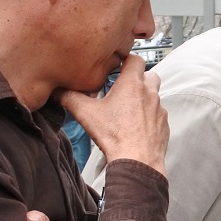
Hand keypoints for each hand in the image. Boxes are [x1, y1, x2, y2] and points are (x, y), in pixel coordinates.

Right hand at [58, 55, 167, 174]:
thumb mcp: (85, 113)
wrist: (137, 161)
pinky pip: (157, 113)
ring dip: (142, 97)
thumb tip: (56, 90)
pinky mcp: (164, 124)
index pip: (136, 58)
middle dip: (137, 77)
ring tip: (126, 108)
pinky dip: (148, 115)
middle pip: (148, 74)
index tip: (116, 65)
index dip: (126, 59)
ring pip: (153, 95)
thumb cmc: (114, 136)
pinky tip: (135, 125)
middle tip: (121, 87)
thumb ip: (69, 97)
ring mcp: (160, 109)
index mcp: (133, 84)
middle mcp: (150, 93)